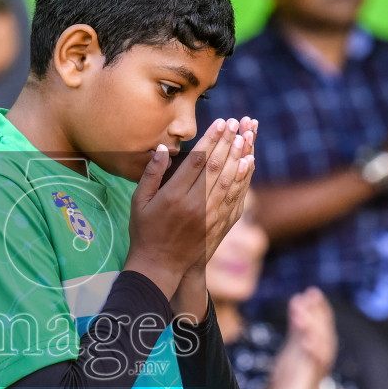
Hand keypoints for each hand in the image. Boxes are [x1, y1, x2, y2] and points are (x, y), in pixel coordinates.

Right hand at [125, 119, 252, 297]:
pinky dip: (242, 179)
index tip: (220, 122)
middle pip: (216, 167)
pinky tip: (248, 164)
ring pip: (228, 180)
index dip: (210, 139)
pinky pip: (234, 197)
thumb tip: (163, 148)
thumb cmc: (145, 232)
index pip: (197, 160)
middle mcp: (194, 204)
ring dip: (239, 156)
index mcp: (173, 196)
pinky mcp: (217, 225)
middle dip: (227, 142)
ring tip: (246, 137)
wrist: (159, 266)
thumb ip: (151, 173)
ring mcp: (208, 216)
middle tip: (236, 123)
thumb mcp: (139, 201)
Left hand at [287, 287, 336, 373]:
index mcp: (316, 349)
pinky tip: (306, 339)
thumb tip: (298, 300)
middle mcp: (321, 358)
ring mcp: (317, 370)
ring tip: (299, 313)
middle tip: (306, 297)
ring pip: (322, 346)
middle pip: (324, 332)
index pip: (321, 324)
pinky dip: (313, 351)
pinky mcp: (311, 382)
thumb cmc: (290, 379)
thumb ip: (297, 328)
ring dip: (312, 328)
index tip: (310, 292)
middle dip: (316, 313)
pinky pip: (316, 365)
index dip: (318, 308)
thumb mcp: (292, 348)